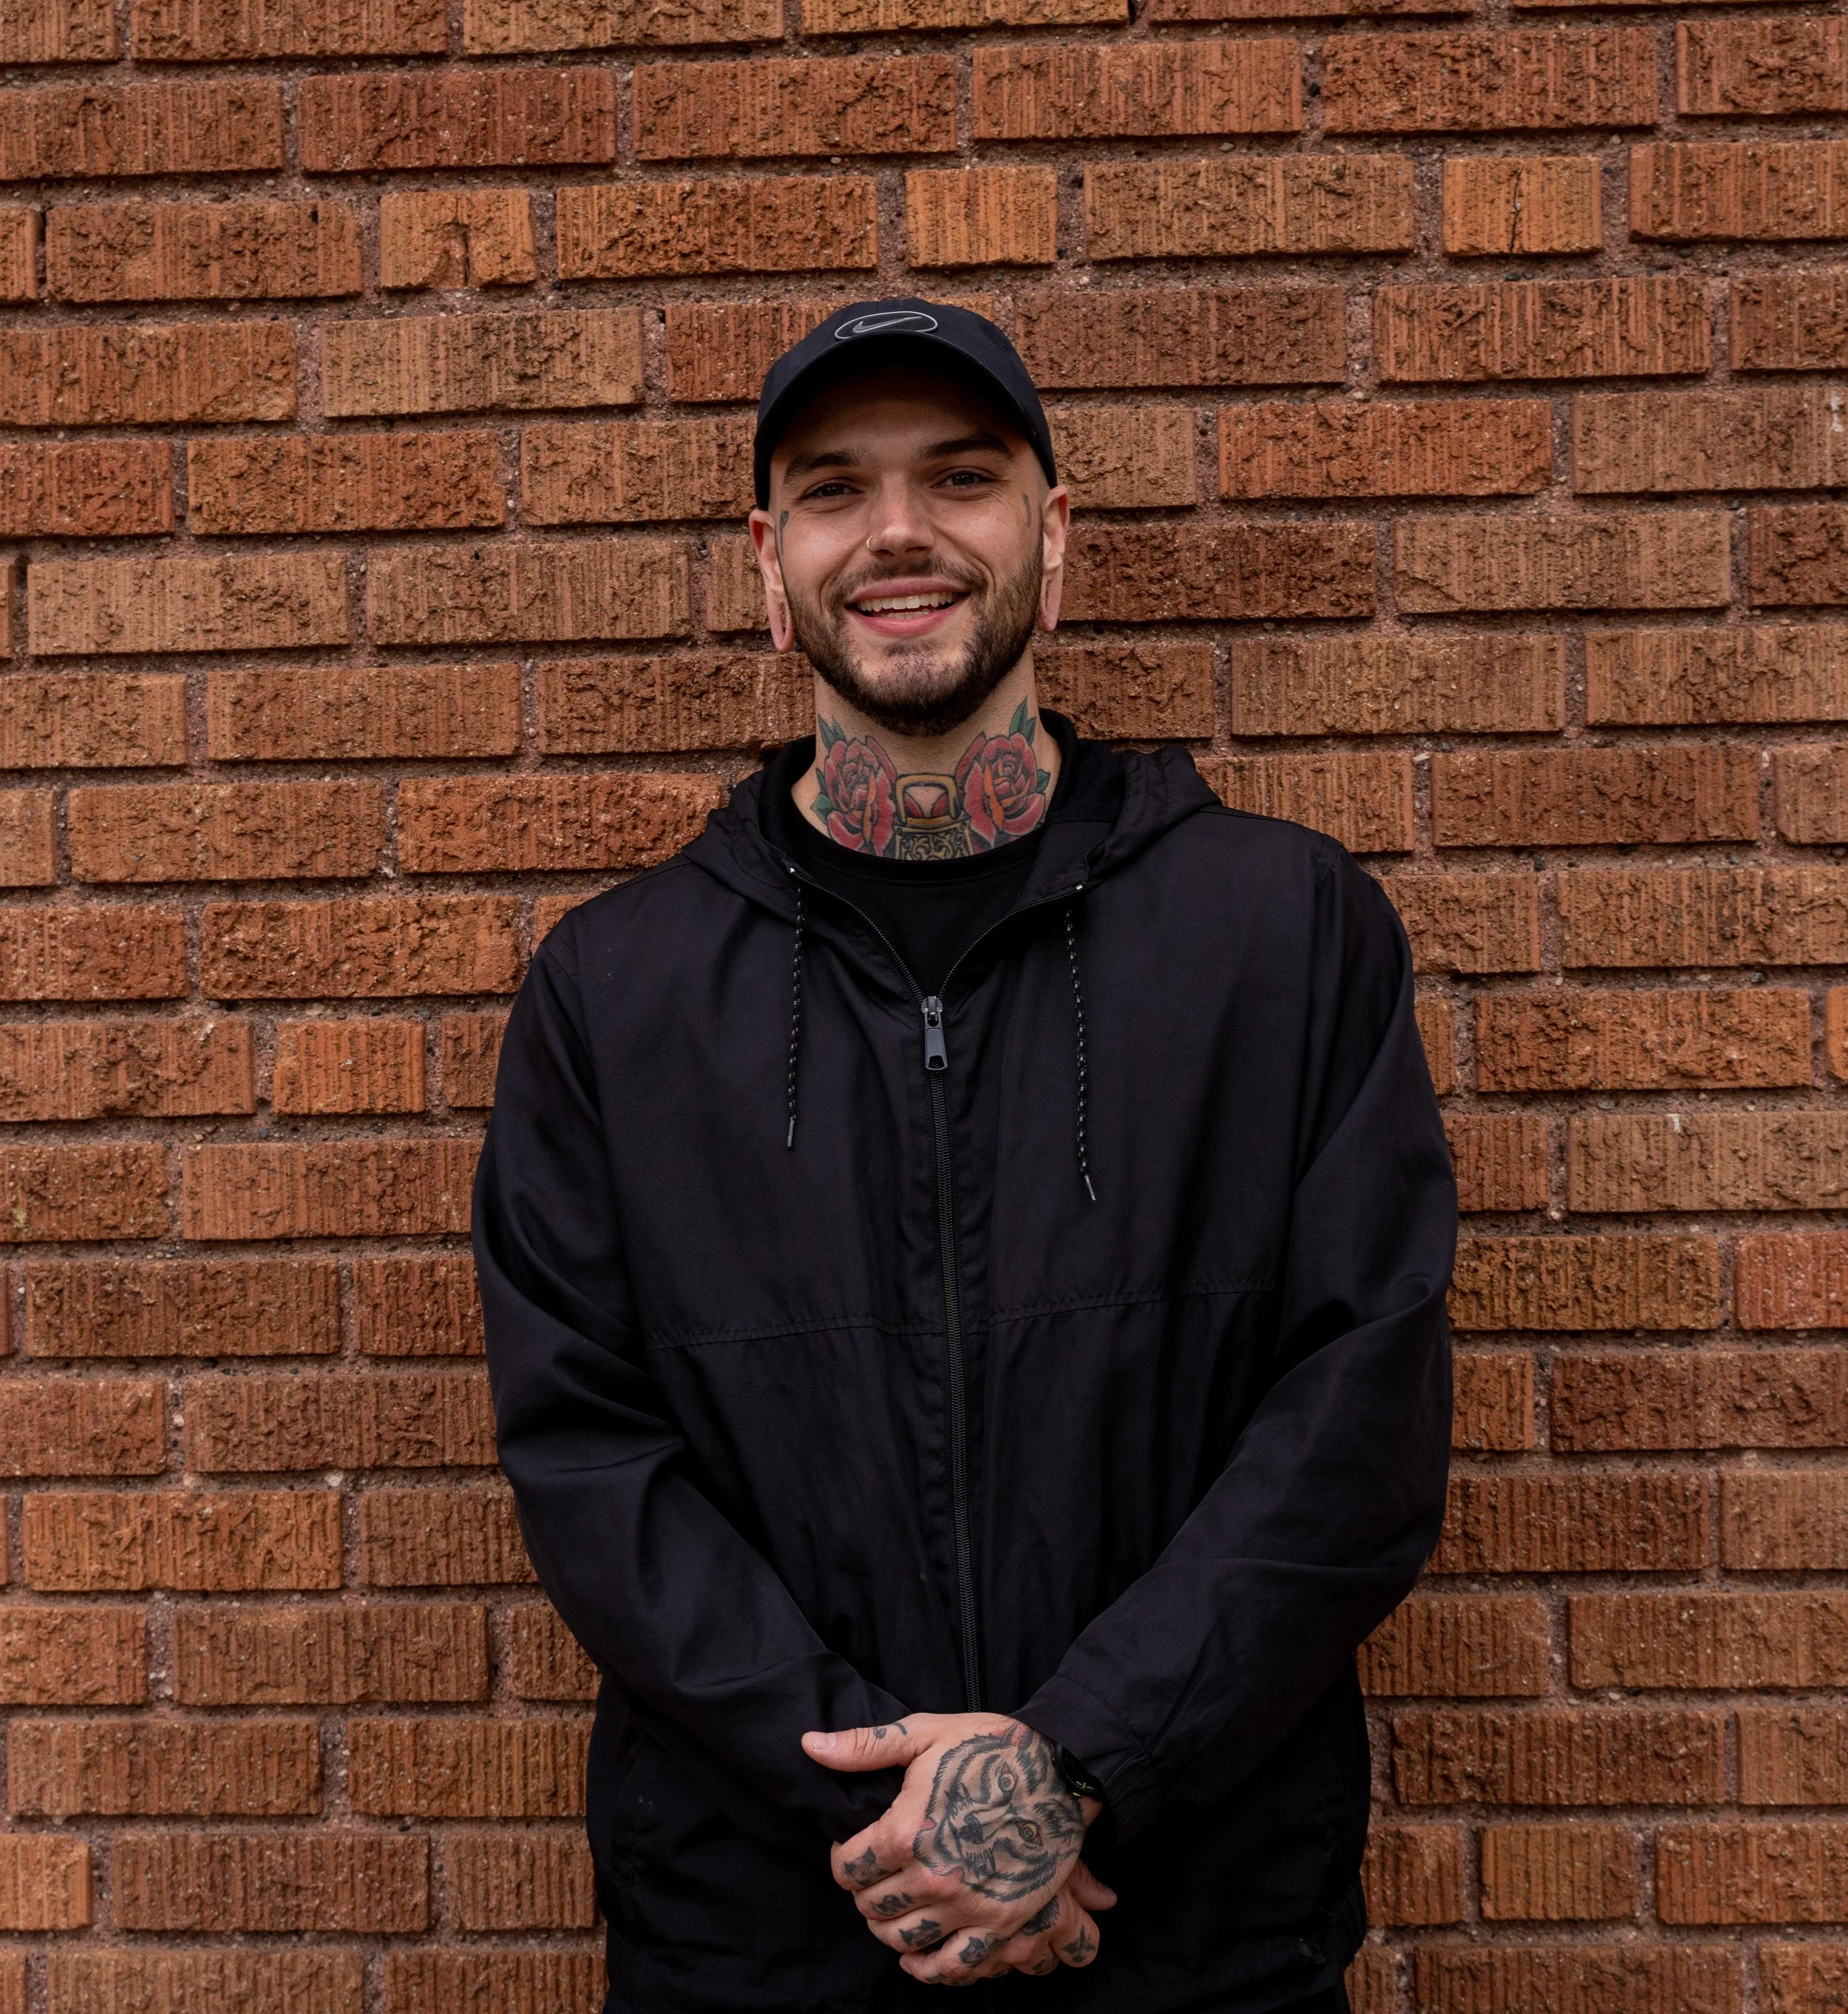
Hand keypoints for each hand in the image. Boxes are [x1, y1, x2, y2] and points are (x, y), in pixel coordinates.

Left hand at [801, 1712, 1114, 1983]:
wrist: (1061, 1771)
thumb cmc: (989, 1747)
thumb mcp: (925, 1733)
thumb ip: (863, 1747)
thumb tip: (809, 1745)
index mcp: (906, 1831)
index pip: (849, 1867)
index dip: (843, 1859)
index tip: (852, 1851)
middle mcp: (932, 1877)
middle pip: (872, 1907)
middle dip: (864, 1892)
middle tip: (874, 1877)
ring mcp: (967, 1906)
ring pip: (904, 1939)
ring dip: (888, 1928)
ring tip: (891, 1909)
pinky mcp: (1001, 1924)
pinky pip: (954, 1966)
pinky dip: (929, 1968)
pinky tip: (917, 1957)